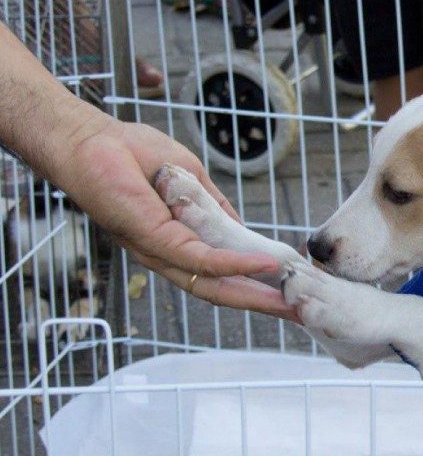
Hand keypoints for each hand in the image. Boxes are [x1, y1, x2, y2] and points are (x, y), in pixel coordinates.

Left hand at [52, 114, 297, 319]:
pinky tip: (265, 265)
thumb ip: (215, 207)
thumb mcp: (189, 180)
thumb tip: (242, 230)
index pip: (220, 276)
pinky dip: (235, 265)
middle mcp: (168, 258)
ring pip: (215, 285)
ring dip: (256, 296)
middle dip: (262, 305)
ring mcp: (161, 253)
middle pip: (221, 292)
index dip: (254, 288)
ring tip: (290, 304)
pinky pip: (202, 259)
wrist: (89, 140)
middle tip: (300, 315)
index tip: (289, 293)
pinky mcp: (156, 241)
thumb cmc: (130, 154)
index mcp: (175, 245)